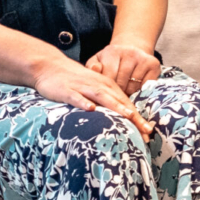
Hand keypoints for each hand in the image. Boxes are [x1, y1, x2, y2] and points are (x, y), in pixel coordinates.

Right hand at [29, 53, 154, 136]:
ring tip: (128, 116)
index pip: (126, 104)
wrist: (50, 66)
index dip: (138, 119)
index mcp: (107, 87)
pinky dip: (84, 102)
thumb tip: (123, 120)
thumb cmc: (76, 82)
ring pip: (102, 97)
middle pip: (119, 102)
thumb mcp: (95, 90)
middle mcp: (99, 86)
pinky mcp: (67, 90)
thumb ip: (108, 102)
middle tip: (146, 131)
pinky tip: (91, 109)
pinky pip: (76, 97)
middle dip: (133, 117)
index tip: (149, 133)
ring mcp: (83, 87)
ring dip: (116, 106)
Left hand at [87, 41, 161, 94]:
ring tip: (124, 90)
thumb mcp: (98, 60)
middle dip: (117, 92)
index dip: (107, 89)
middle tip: (115, 94)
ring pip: (134, 86)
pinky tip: (135, 86)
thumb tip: (95, 69)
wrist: (131, 47)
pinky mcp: (154, 64)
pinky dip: (140, 90)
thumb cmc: (111, 60)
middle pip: (121, 83)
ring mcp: (143, 58)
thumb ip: (92, 67)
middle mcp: (129, 52)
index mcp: (112, 51)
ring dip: (128, 92)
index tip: (106, 93)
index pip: (108, 77)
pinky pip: (146, 86)